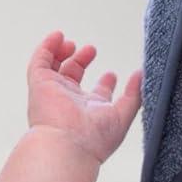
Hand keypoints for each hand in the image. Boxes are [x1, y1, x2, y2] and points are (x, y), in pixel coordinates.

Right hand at [26, 29, 141, 163]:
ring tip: (71, 42)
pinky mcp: (40, 84)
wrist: (69, 146)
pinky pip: (39, 61)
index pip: (96, 94)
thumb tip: (141, 75)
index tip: (112, 74)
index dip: (104, 83)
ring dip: (62, 53)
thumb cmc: (96, 138)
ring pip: (54, 68)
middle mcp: (70, 102)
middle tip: (92, 50)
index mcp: (90, 112)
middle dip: (82, 61)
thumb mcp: (124, 114)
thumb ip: (134, 95)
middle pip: (73, 77)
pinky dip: (47, 47)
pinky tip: (57, 36)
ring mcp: (54, 92)